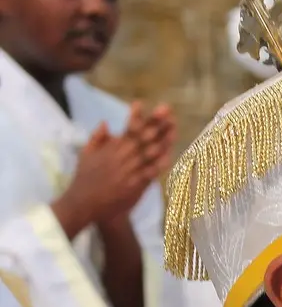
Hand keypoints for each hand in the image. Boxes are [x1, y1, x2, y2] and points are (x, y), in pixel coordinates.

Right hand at [53, 103, 169, 232]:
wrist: (83, 204)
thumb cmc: (84, 179)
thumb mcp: (85, 155)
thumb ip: (96, 138)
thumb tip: (105, 122)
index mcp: (110, 148)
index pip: (125, 129)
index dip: (135, 116)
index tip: (141, 103)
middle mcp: (120, 156)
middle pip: (141, 136)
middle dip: (154, 122)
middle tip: (167, 109)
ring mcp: (128, 170)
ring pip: (148, 152)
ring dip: (162, 140)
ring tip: (173, 129)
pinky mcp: (133, 185)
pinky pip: (148, 173)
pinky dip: (158, 165)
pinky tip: (169, 156)